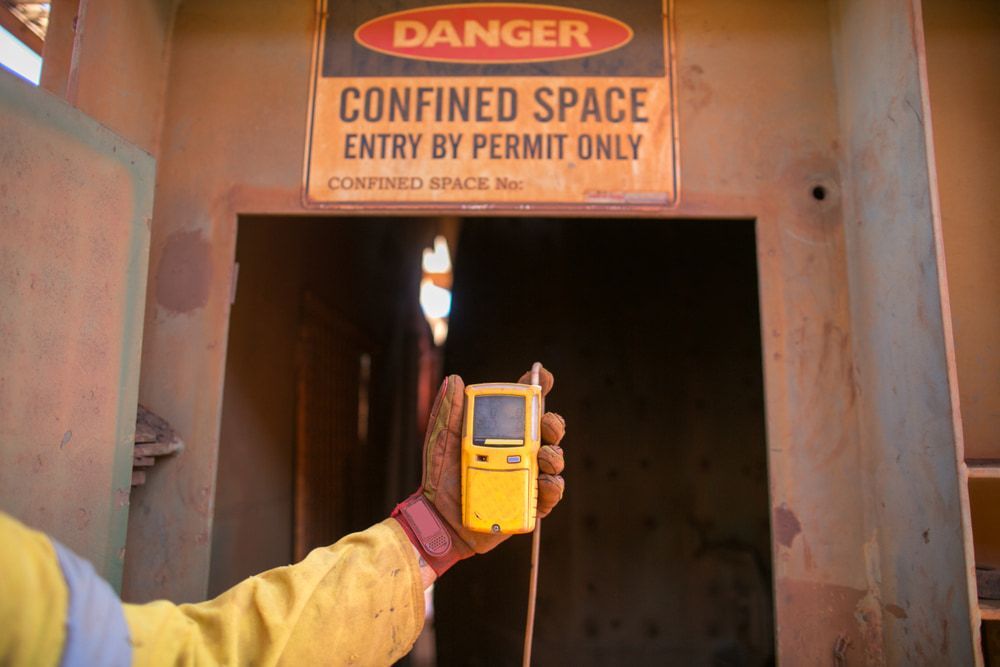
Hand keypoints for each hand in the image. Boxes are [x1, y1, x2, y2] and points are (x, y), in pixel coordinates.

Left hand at [392, 366, 566, 580]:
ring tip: (542, 456)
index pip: (525, 407)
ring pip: (554, 460)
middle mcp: (519, 451)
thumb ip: (449, 412)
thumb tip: (455, 380)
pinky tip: (544, 482)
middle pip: (547, 432)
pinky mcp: (530, 504)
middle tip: (546, 423)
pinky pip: (550, 494)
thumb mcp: (442, 441)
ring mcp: (527, 477)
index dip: (538, 388)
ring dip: (554, 455)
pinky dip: (552, 486)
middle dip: (553, 423)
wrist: (438, 518)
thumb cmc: (440, 477)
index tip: (544, 376)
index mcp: (502, 433)